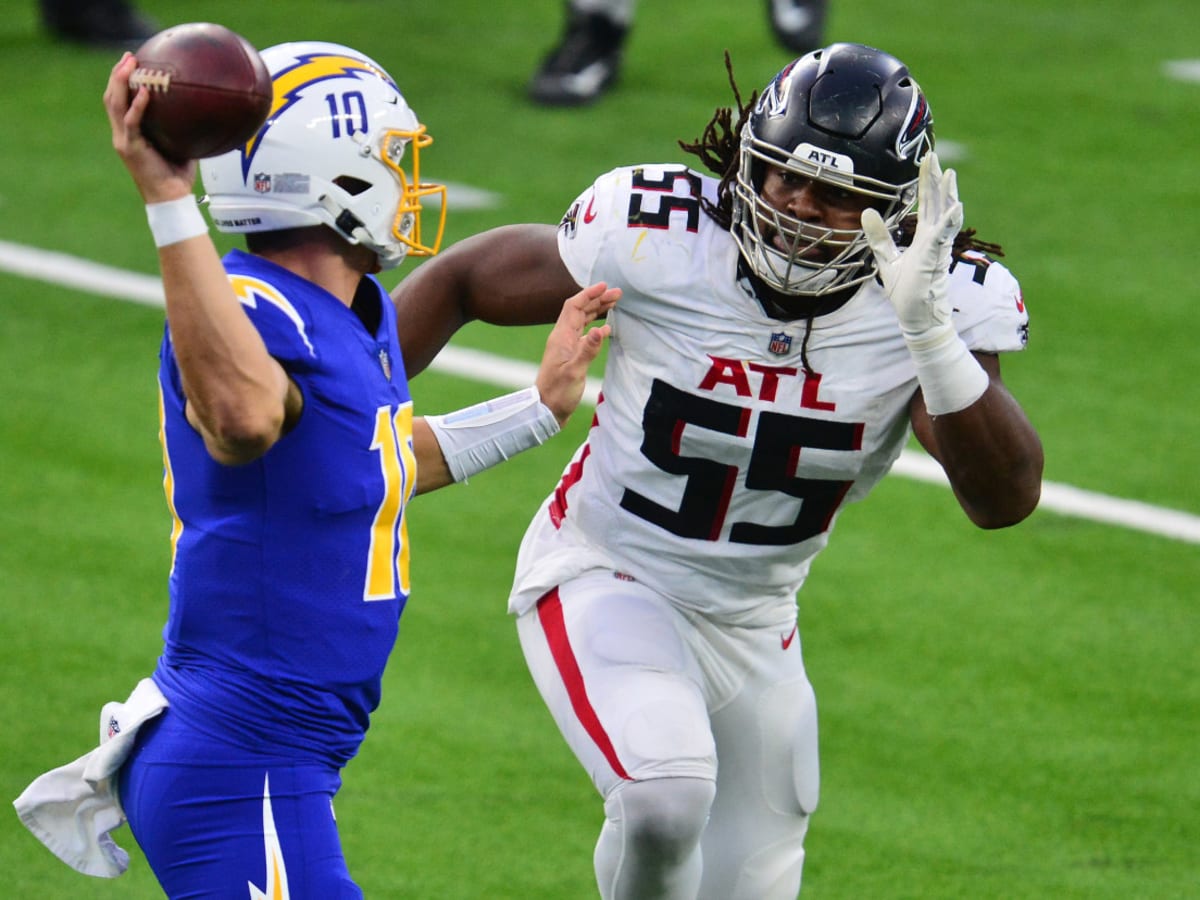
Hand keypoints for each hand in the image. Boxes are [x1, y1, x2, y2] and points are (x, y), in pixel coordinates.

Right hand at [103, 52, 196, 203]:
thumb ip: (184, 128)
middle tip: (128, 56)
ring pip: (115, 105)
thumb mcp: (181, 145)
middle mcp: (122, 134)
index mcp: (129, 134)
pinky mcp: (131, 148)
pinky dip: (137, 106)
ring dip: (121, 82)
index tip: (130, 62)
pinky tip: (146, 92)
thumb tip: (204, 111)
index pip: (119, 102)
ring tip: (130, 65)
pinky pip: (132, 122)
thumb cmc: (178, 175)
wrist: (171, 199)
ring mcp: (123, 140)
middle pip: (112, 97)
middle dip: (118, 74)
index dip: (121, 81)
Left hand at [535, 282, 618, 423]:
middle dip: (597, 299)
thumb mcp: (574, 372)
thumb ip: (588, 351)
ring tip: (614, 303)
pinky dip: (596, 327)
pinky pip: (584, 334)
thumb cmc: (558, 393)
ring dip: (597, 310)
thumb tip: (602, 329)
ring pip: (582, 321)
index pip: (573, 306)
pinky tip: (607, 328)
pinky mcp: (571, 356)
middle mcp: (563, 338)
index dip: (588, 294)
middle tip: (618, 293)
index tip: (604, 286)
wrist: (547, 411)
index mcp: (561, 337)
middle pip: (580, 310)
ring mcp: (567, 346)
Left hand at [861, 152, 962, 343]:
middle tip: (933, 155)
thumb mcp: (887, 259)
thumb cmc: (907, 292)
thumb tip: (866, 212)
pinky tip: (954, 206)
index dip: (926, 182)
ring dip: (948, 195)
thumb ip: (879, 237)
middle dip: (936, 179)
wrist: (916, 318)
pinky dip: (950, 222)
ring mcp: (938, 248)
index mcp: (925, 237)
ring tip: (948, 174)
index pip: (927, 203)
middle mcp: (935, 239)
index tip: (927, 160)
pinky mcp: (936, 260)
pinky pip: (944, 238)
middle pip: (937, 202)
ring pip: (946, 216)